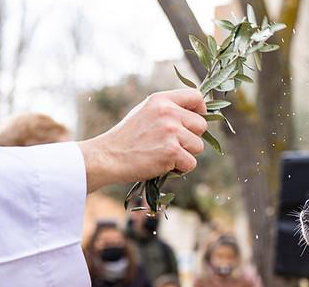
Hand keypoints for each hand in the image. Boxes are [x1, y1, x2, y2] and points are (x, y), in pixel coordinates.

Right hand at [78, 88, 207, 191]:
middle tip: (171, 144)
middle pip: (201, 125)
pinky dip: (180, 168)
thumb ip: (168, 110)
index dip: (200, 109)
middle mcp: (168, 112)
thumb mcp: (145, 112)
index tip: (196, 119)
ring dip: (185, 154)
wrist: (108, 157)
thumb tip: (196, 113)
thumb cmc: (127, 138)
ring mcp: (171, 131)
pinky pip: (191, 163)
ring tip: (163, 153)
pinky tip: (162, 164)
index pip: (195, 96)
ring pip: (198, 146)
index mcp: (161, 100)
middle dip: (191, 137)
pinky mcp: (172, 151)